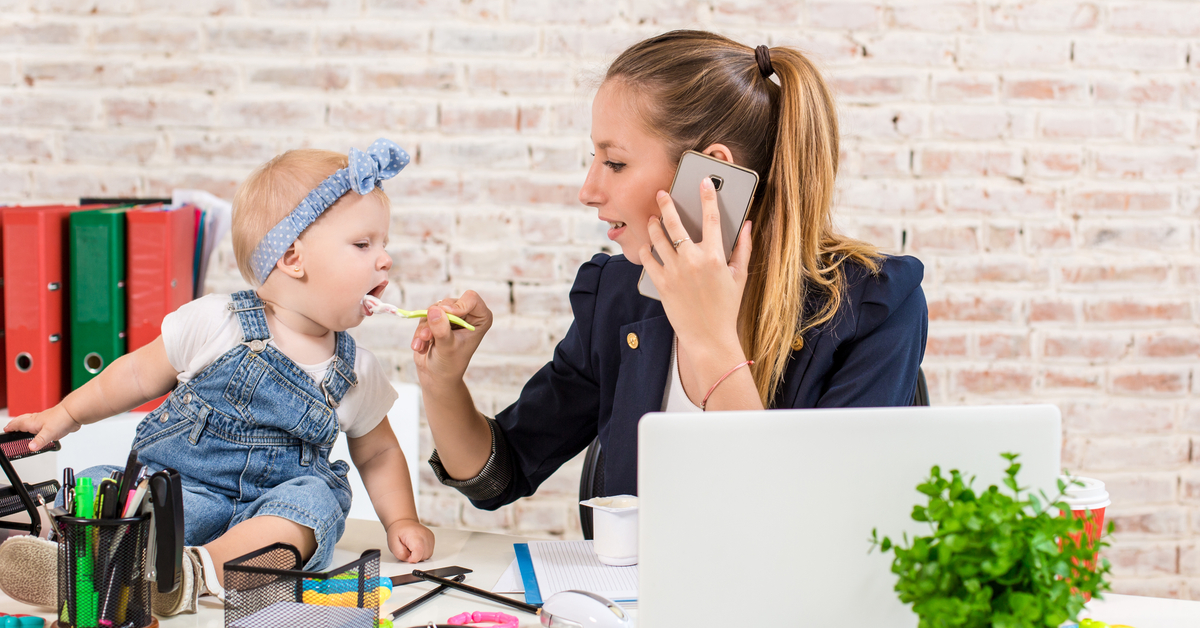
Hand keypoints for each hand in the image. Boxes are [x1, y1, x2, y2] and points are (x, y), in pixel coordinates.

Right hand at [3, 405, 81, 450]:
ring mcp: (46, 420)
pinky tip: (42, 429)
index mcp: (33, 422)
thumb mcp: (48, 433)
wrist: (75, 412)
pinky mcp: (54, 422)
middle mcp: (38, 420)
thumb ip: (39, 441)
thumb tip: (31, 447)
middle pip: (23, 420)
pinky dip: (38, 426)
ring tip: (22, 427)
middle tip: (10, 427)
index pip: (18, 424)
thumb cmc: (62, 418)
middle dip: (15, 424)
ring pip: (32, 421)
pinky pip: (42, 424)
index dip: (11, 427)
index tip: (5, 430)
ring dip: (26, 423)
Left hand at [386, 518, 434, 562]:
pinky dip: (423, 552)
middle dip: (415, 557)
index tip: (407, 557)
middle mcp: (424, 535)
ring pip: (428, 555)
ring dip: (419, 555)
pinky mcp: (432, 539)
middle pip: (424, 555)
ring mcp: (430, 537)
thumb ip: (400, 553)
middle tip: (407, 550)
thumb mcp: (392, 543)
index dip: (412, 559)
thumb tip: (409, 560)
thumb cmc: (398, 532)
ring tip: (412, 548)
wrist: (403, 522)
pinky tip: (416, 547)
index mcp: (414, 535)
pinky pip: (429, 552)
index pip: (419, 552)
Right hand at [411, 291, 491, 386]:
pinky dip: (419, 332)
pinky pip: (424, 317)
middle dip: (435, 320)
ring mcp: (451, 316)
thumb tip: (433, 310)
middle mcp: (467, 314)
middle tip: (429, 336)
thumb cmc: (449, 365)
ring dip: (425, 328)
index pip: (471, 298)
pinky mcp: (436, 319)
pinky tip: (420, 347)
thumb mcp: (447, 348)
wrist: (437, 377)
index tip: (447, 316)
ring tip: (423, 345)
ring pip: (433, 309)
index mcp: (480, 318)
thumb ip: (442, 330)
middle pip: (448, 302)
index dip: (457, 305)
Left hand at [638, 177, 752, 356]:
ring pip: (658, 238)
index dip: (708, 196)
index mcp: (715, 256)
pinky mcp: (661, 283)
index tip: (704, 181)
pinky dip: (647, 249)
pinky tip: (648, 244)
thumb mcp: (740, 276)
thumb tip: (747, 225)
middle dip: (666, 204)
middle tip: (661, 194)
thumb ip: (743, 248)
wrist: (709, 336)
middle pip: (675, 223)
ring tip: (652, 219)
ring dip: (653, 225)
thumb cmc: (726, 307)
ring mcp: (674, 272)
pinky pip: (648, 259)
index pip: (711, 218)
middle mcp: (692, 261)